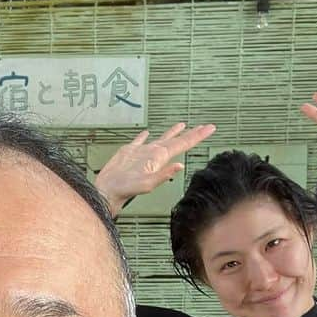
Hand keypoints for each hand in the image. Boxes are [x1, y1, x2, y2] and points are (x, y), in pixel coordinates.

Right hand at [94, 122, 215, 216]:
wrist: (107, 191)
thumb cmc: (124, 190)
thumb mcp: (146, 184)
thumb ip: (163, 175)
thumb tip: (180, 166)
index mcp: (159, 158)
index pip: (183, 144)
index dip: (197, 136)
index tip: (210, 129)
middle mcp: (153, 154)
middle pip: (176, 141)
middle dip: (191, 134)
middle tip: (205, 127)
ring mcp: (142, 153)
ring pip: (161, 139)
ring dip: (172, 132)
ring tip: (182, 125)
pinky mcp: (129, 152)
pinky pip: (139, 141)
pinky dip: (143, 136)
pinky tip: (146, 133)